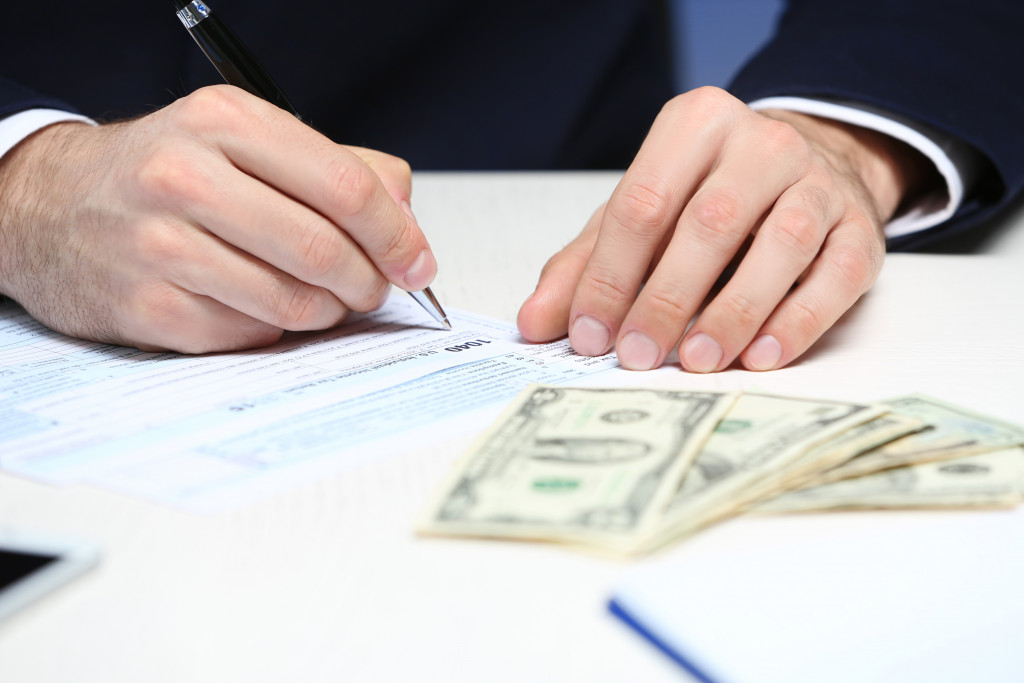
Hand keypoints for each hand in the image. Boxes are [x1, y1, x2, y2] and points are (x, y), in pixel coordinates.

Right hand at [0, 85, 434, 352]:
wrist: (55, 207)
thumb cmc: (169, 176)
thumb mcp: (247, 141)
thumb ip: (340, 168)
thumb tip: (407, 217)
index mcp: (225, 123)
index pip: (346, 186)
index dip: (398, 235)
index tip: (418, 263)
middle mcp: (186, 177)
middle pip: (324, 250)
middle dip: (369, 282)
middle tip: (375, 289)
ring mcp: (159, 246)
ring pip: (293, 303)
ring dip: (327, 311)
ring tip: (323, 299)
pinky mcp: (146, 307)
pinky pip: (249, 336)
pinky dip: (273, 331)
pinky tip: (261, 308)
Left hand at [518, 87, 933, 371]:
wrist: (809, 168)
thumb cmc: (708, 197)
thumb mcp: (640, 216)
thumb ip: (585, 266)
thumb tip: (535, 324)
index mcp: (695, 126)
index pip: (643, 204)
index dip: (610, 275)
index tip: (588, 334)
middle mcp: (762, 143)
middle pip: (710, 222)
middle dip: (667, 298)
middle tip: (637, 355)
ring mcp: (819, 182)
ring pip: (781, 245)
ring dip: (734, 311)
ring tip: (698, 360)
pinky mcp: (861, 228)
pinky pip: (836, 275)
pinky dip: (798, 320)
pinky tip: (761, 355)